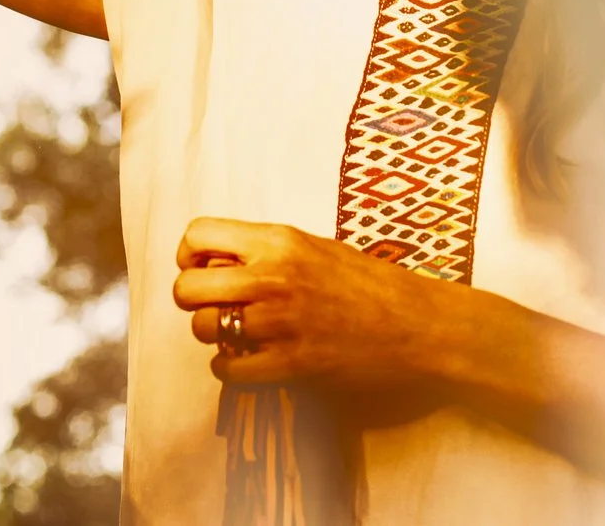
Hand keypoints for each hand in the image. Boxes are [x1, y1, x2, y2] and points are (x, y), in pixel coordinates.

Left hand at [171, 217, 473, 393]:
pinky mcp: (292, 363)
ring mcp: (281, 321)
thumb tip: (216, 265)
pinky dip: (231, 369)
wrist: (417, 323)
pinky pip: (228, 369)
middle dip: (193, 302)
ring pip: (204, 329)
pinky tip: (250, 361)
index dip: (190, 256)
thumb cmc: (368, 283)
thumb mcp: (314, 246)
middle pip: (187, 288)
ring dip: (215, 337)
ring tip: (239, 336)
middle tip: (217, 308)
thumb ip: (266, 251)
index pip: (198, 234)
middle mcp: (273, 276)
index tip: (207, 271)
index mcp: (278, 239)